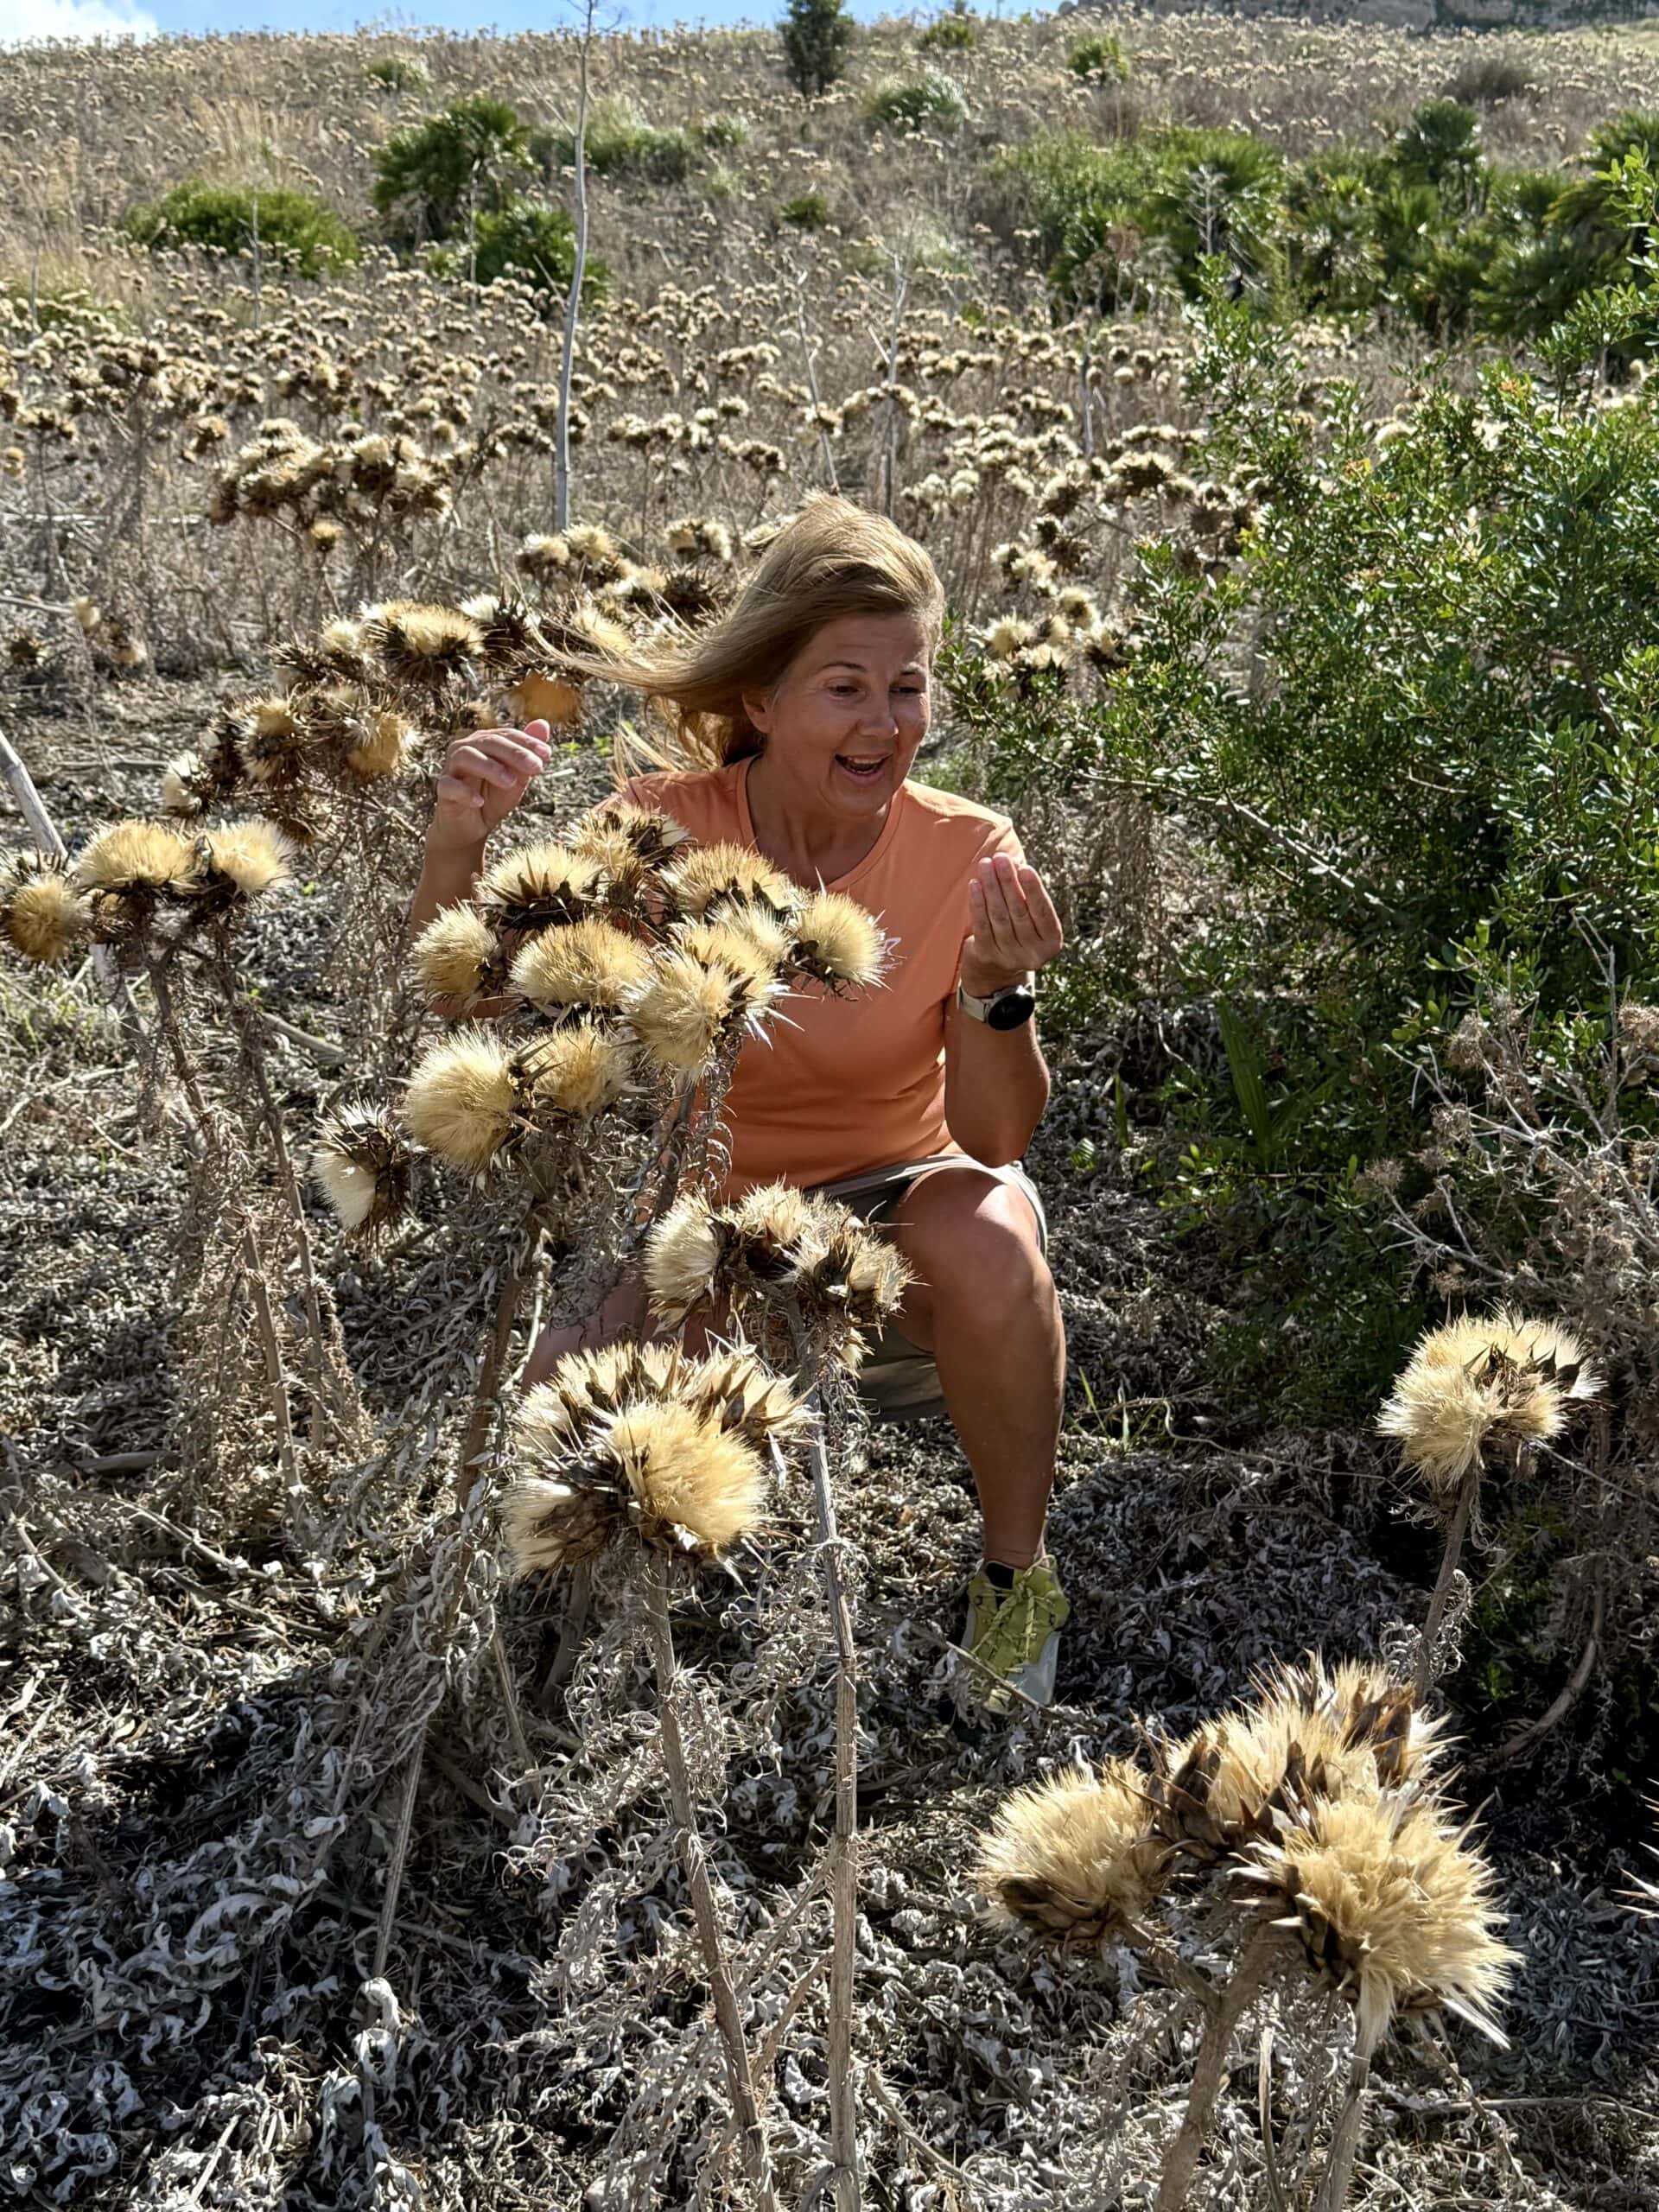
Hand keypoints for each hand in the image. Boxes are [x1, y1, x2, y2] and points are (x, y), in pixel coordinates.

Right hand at [429, 719, 551, 851]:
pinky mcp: (443, 789)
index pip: (506, 735)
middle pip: (488, 742)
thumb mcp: (517, 777)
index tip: (547, 755)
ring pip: (466, 757)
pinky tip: (479, 802)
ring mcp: (451, 768)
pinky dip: (465, 792)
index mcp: (483, 742)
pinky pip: (449, 785)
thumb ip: (527, 754)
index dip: (527, 742)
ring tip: (510, 783)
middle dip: (514, 753)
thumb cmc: (493, 797)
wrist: (472, 827)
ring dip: (490, 768)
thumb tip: (543, 724)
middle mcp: (465, 749)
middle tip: (536, 767)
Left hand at [960, 852, 1063, 997]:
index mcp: (1051, 943)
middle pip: (1019, 912)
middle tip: (1001, 858)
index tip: (1025, 867)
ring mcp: (1009, 958)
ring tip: (986, 865)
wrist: (996, 968)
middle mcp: (1033, 955)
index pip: (1043, 913)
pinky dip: (977, 903)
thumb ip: (1027, 895)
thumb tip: (1015, 864)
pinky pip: (981, 925)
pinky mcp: (987, 957)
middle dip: (1009, 882)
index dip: (1034, 890)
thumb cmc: (1018, 929)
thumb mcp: (1030, 917)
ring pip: (999, 916)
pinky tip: (975, 885)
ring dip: (991, 887)